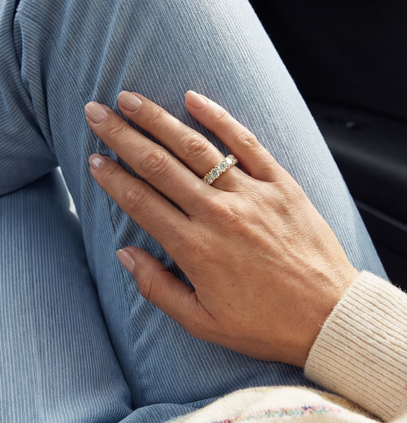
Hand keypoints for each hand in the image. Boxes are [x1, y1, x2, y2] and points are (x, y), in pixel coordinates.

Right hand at [85, 90, 357, 366]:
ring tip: (130, 99)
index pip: (140, 201)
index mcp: (194, 248)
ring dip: (157, 119)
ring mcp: (250, 194)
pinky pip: (245, 143)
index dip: (111, 177)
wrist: (329, 317)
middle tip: (96, 112)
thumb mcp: (202, 322)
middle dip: (121, 135)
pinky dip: (219, 118)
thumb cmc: (265, 324)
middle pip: (158, 165)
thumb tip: (125, 254)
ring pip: (194, 147)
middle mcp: (217, 214)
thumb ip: (158, 288)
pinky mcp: (280, 184)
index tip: (93, 159)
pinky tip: (192, 98)